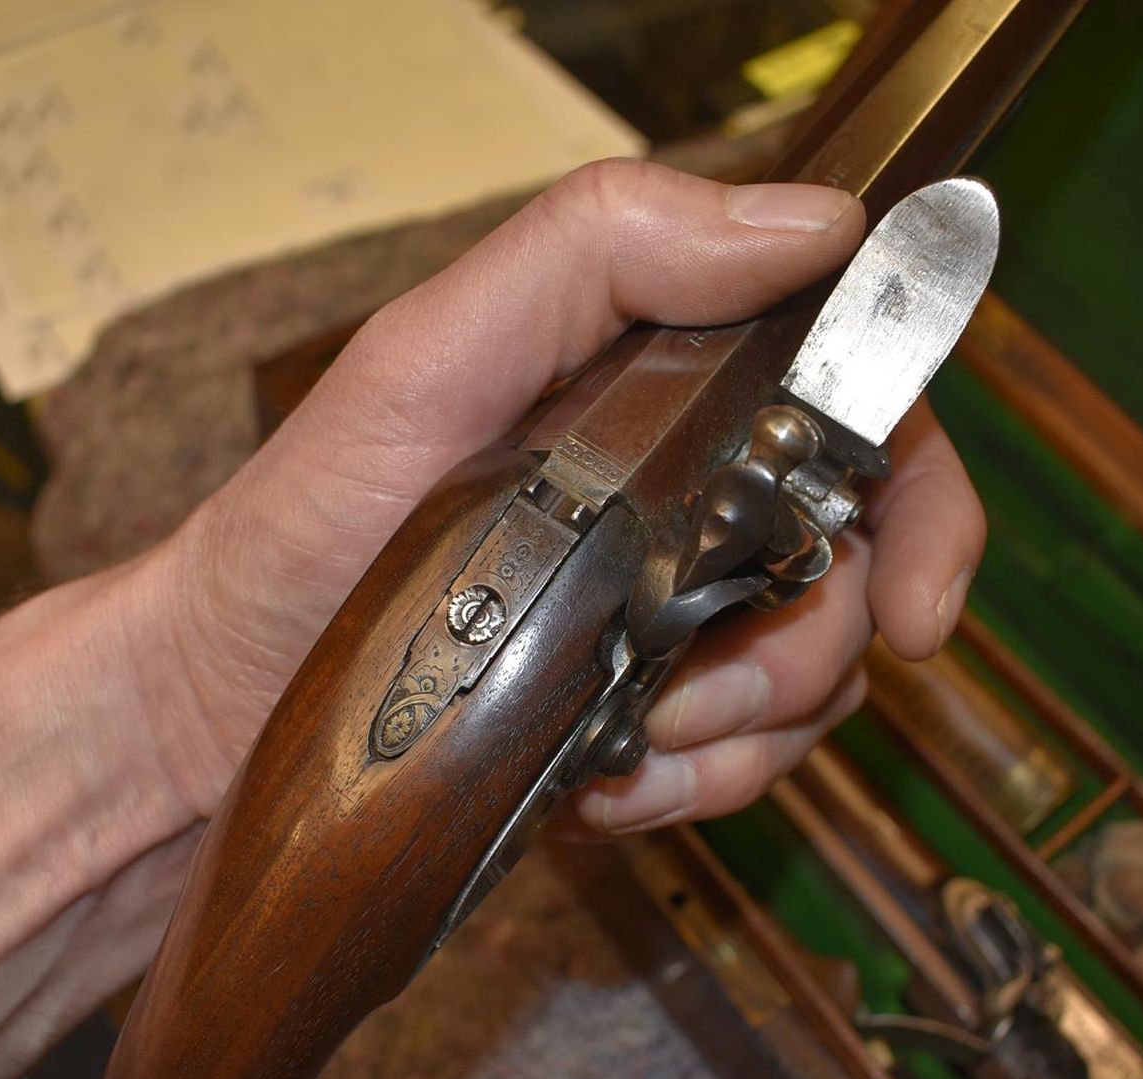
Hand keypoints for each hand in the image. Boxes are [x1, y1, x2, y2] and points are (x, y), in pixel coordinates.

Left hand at [132, 159, 985, 827]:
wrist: (218, 710)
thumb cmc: (302, 531)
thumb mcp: (427, 361)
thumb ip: (598, 255)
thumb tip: (810, 225)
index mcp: (663, 388)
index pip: (859, 407)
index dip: (924, 499)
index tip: (920, 600)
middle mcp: (685, 494)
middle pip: (859, 564)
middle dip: (810, 644)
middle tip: (700, 685)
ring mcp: (664, 614)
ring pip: (810, 681)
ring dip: (740, 730)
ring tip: (623, 738)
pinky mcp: (635, 720)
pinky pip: (735, 769)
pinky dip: (688, 790)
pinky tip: (603, 787)